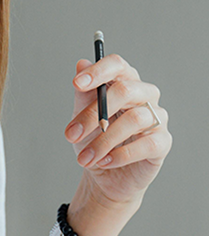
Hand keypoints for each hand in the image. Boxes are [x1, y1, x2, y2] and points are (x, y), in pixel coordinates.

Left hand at [64, 55, 171, 209]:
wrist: (103, 172)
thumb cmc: (93, 137)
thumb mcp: (82, 113)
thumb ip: (83, 91)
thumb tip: (81, 63)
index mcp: (124, 80)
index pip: (117, 64)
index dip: (98, 71)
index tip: (76, 84)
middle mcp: (145, 95)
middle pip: (124, 91)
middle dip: (93, 114)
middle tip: (70, 134)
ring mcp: (157, 117)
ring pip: (134, 120)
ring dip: (103, 141)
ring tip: (84, 157)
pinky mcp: (163, 142)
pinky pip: (146, 145)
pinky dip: (120, 154)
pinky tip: (103, 162)